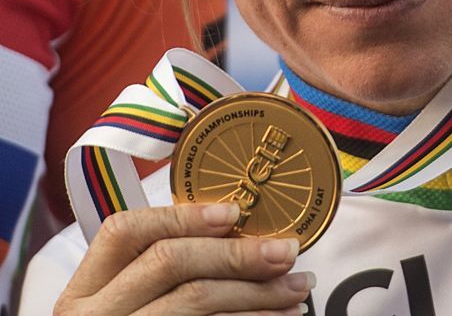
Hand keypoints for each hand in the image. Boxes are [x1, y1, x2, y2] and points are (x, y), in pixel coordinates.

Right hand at [54, 203, 313, 314]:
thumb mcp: (130, 297)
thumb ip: (166, 264)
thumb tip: (242, 231)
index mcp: (87, 286)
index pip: (126, 231)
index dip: (182, 216)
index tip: (234, 212)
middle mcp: (96, 314)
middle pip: (170, 264)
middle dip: (237, 254)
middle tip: (286, 252)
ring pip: (196, 302)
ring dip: (260, 293)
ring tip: (298, 289)